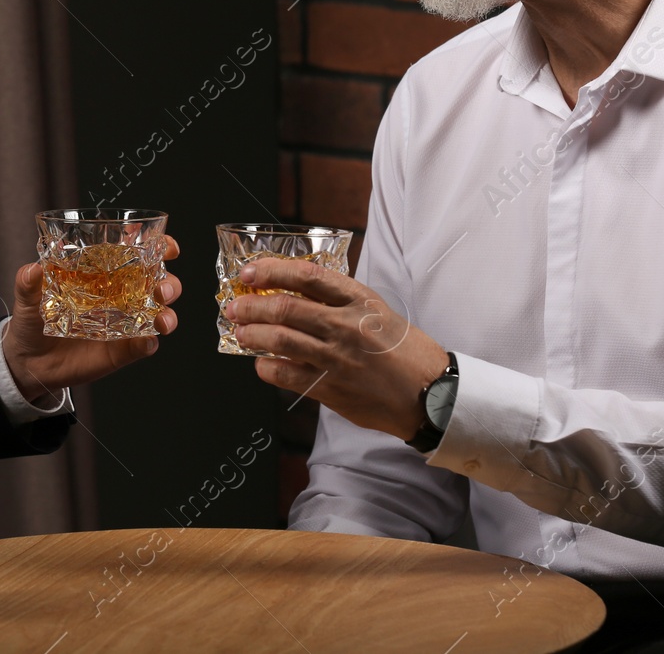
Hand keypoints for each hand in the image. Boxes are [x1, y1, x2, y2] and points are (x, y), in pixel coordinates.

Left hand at [2, 236, 182, 404]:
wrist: (30, 362)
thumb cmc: (33, 320)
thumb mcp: (27, 298)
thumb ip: (28, 283)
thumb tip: (32, 269)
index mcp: (105, 273)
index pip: (139, 253)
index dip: (159, 246)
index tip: (167, 246)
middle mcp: (122, 295)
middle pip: (159, 283)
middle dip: (169, 283)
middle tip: (161, 289)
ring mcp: (125, 323)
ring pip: (160, 314)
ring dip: (168, 314)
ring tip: (162, 319)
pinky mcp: (122, 350)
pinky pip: (144, 345)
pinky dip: (149, 343)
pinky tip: (145, 341)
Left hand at [226, 257, 448, 440]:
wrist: (428, 393)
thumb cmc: (402, 349)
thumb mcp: (376, 310)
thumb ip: (339, 300)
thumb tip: (295, 290)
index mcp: (359, 299)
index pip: (307, 275)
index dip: (272, 270)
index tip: (250, 271)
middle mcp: (346, 325)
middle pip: (286, 308)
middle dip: (251, 305)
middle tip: (235, 306)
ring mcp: (337, 358)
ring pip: (281, 340)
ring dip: (253, 334)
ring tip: (241, 332)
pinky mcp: (331, 388)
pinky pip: (287, 375)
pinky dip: (267, 367)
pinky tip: (261, 363)